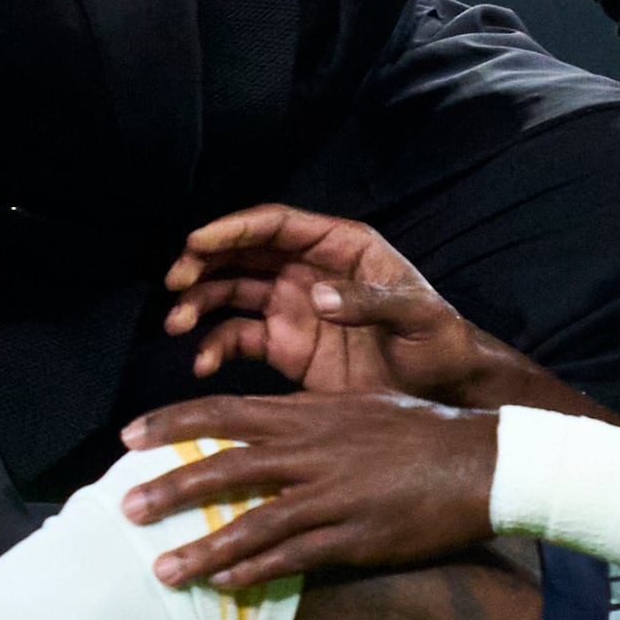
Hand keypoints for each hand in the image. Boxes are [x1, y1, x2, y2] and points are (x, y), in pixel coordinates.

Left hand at [115, 384, 499, 594]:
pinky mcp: (355, 536)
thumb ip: (309, 416)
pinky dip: (256, 573)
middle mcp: (313, 450)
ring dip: (203, 549)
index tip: (129, 437)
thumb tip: (266, 426)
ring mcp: (333, 495)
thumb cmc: (423, 431)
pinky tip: (224, 587)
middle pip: (226, 467)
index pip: (227, 413)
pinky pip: (295, 557)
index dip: (174, 423)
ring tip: (161, 570)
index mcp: (311, 414)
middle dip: (171, 488)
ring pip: (253, 523)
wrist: (484, 461)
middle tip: (126, 509)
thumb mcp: (360, 405)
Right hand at [162, 207, 526, 402]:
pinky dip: (213, 348)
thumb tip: (316, 296)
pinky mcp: (284, 348)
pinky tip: (202, 365)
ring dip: (199, 301)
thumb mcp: (420, 317)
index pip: (277, 225)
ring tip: (176, 323)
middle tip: (175, 281)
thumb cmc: (441, 344)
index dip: (235, 228)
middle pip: (243, 253)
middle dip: (204, 261)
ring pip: (231, 292)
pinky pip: (237, 339)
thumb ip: (373, 302)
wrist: (444, 394)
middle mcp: (309, 270)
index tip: (197, 241)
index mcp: (341, 247)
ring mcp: (292, 308)